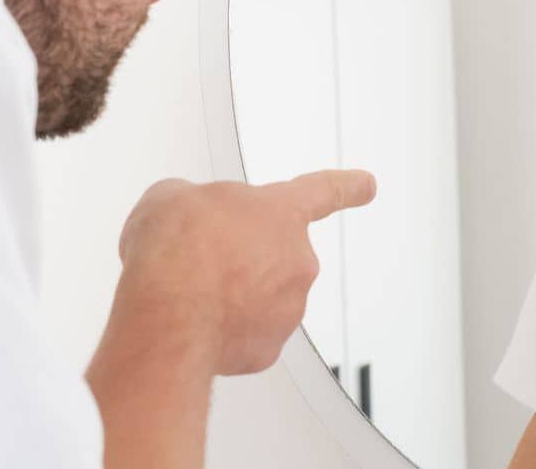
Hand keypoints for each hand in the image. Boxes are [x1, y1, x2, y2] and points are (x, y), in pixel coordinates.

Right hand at [114, 170, 376, 375]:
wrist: (169, 316)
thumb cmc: (175, 250)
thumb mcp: (173, 197)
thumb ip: (196, 203)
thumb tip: (190, 221)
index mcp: (280, 213)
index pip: (322, 191)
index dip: (346, 187)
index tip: (366, 185)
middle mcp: (296, 260)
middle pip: (272, 254)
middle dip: (240, 258)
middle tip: (200, 261)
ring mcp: (287, 309)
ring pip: (259, 297)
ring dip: (231, 295)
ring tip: (190, 294)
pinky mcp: (266, 350)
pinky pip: (247, 336)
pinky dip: (224, 332)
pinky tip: (195, 324)